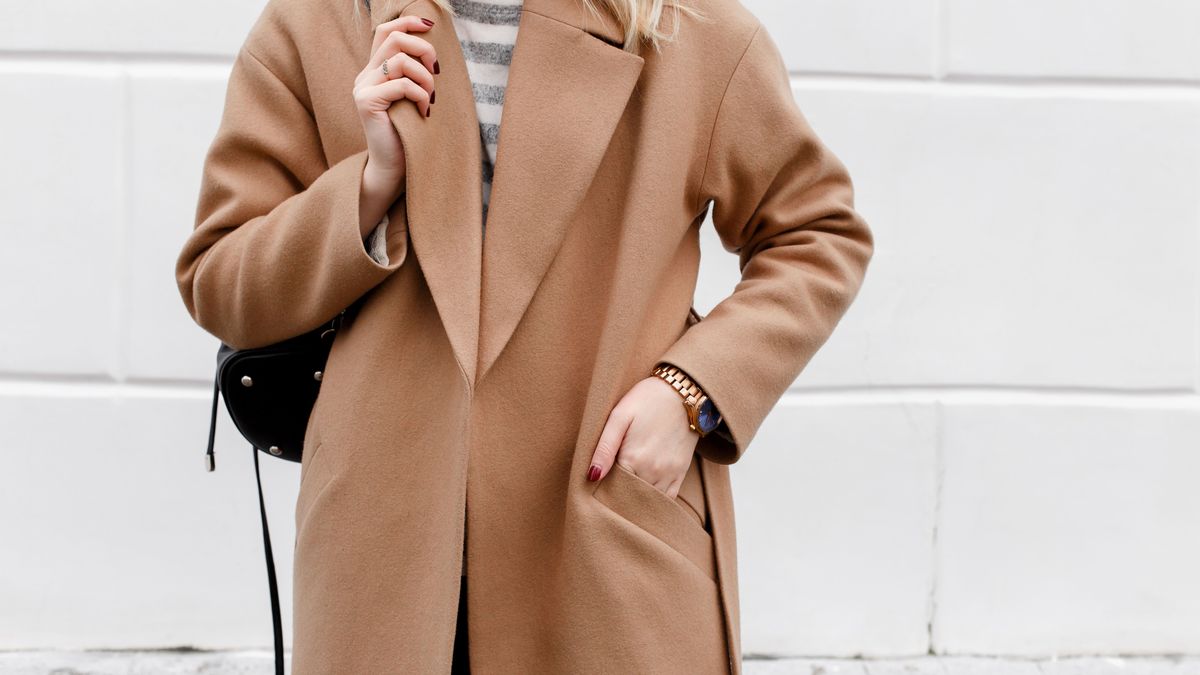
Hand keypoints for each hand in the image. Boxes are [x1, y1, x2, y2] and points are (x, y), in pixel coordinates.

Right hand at [353, 14, 439, 234]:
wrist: (394, 167)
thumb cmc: (409, 134)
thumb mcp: (414, 98)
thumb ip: (415, 74)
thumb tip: (434, 53)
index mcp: (374, 70)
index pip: (385, 31)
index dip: (407, 21)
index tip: (430, 25)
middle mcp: (365, 75)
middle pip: (393, 39)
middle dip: (423, 50)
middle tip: (437, 72)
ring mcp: (362, 88)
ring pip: (398, 62)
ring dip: (424, 78)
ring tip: (431, 98)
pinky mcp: (366, 103)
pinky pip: (400, 85)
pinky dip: (419, 95)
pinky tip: (425, 112)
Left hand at [587, 375, 699, 498]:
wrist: (683, 393)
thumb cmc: (646, 400)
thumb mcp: (619, 416)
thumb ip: (604, 448)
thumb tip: (592, 476)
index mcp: (633, 459)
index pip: (610, 488)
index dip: (601, 488)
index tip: (595, 484)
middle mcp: (652, 472)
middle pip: (628, 497)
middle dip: (616, 496)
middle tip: (607, 488)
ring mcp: (668, 474)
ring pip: (647, 501)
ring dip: (635, 500)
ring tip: (624, 490)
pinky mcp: (680, 473)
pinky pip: (667, 499)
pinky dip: (654, 501)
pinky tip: (644, 494)